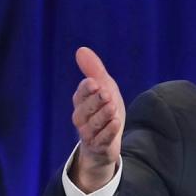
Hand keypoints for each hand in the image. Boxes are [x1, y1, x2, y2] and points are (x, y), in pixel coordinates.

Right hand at [69, 47, 125, 191]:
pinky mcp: (99, 146)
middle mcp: (81, 118)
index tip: (94, 83)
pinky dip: (108, 132)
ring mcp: (89, 134)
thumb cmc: (104, 111)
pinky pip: (102, 139)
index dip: (86, 89)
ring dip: (103, 115)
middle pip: (85, 110)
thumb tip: (81, 49)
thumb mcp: (104, 88)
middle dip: (95, 101)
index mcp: (81, 103)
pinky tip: (116, 123)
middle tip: (106, 94)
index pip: (80, 95)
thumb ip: (94, 70)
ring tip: (113, 107)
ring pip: (93, 125)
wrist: (107, 142)